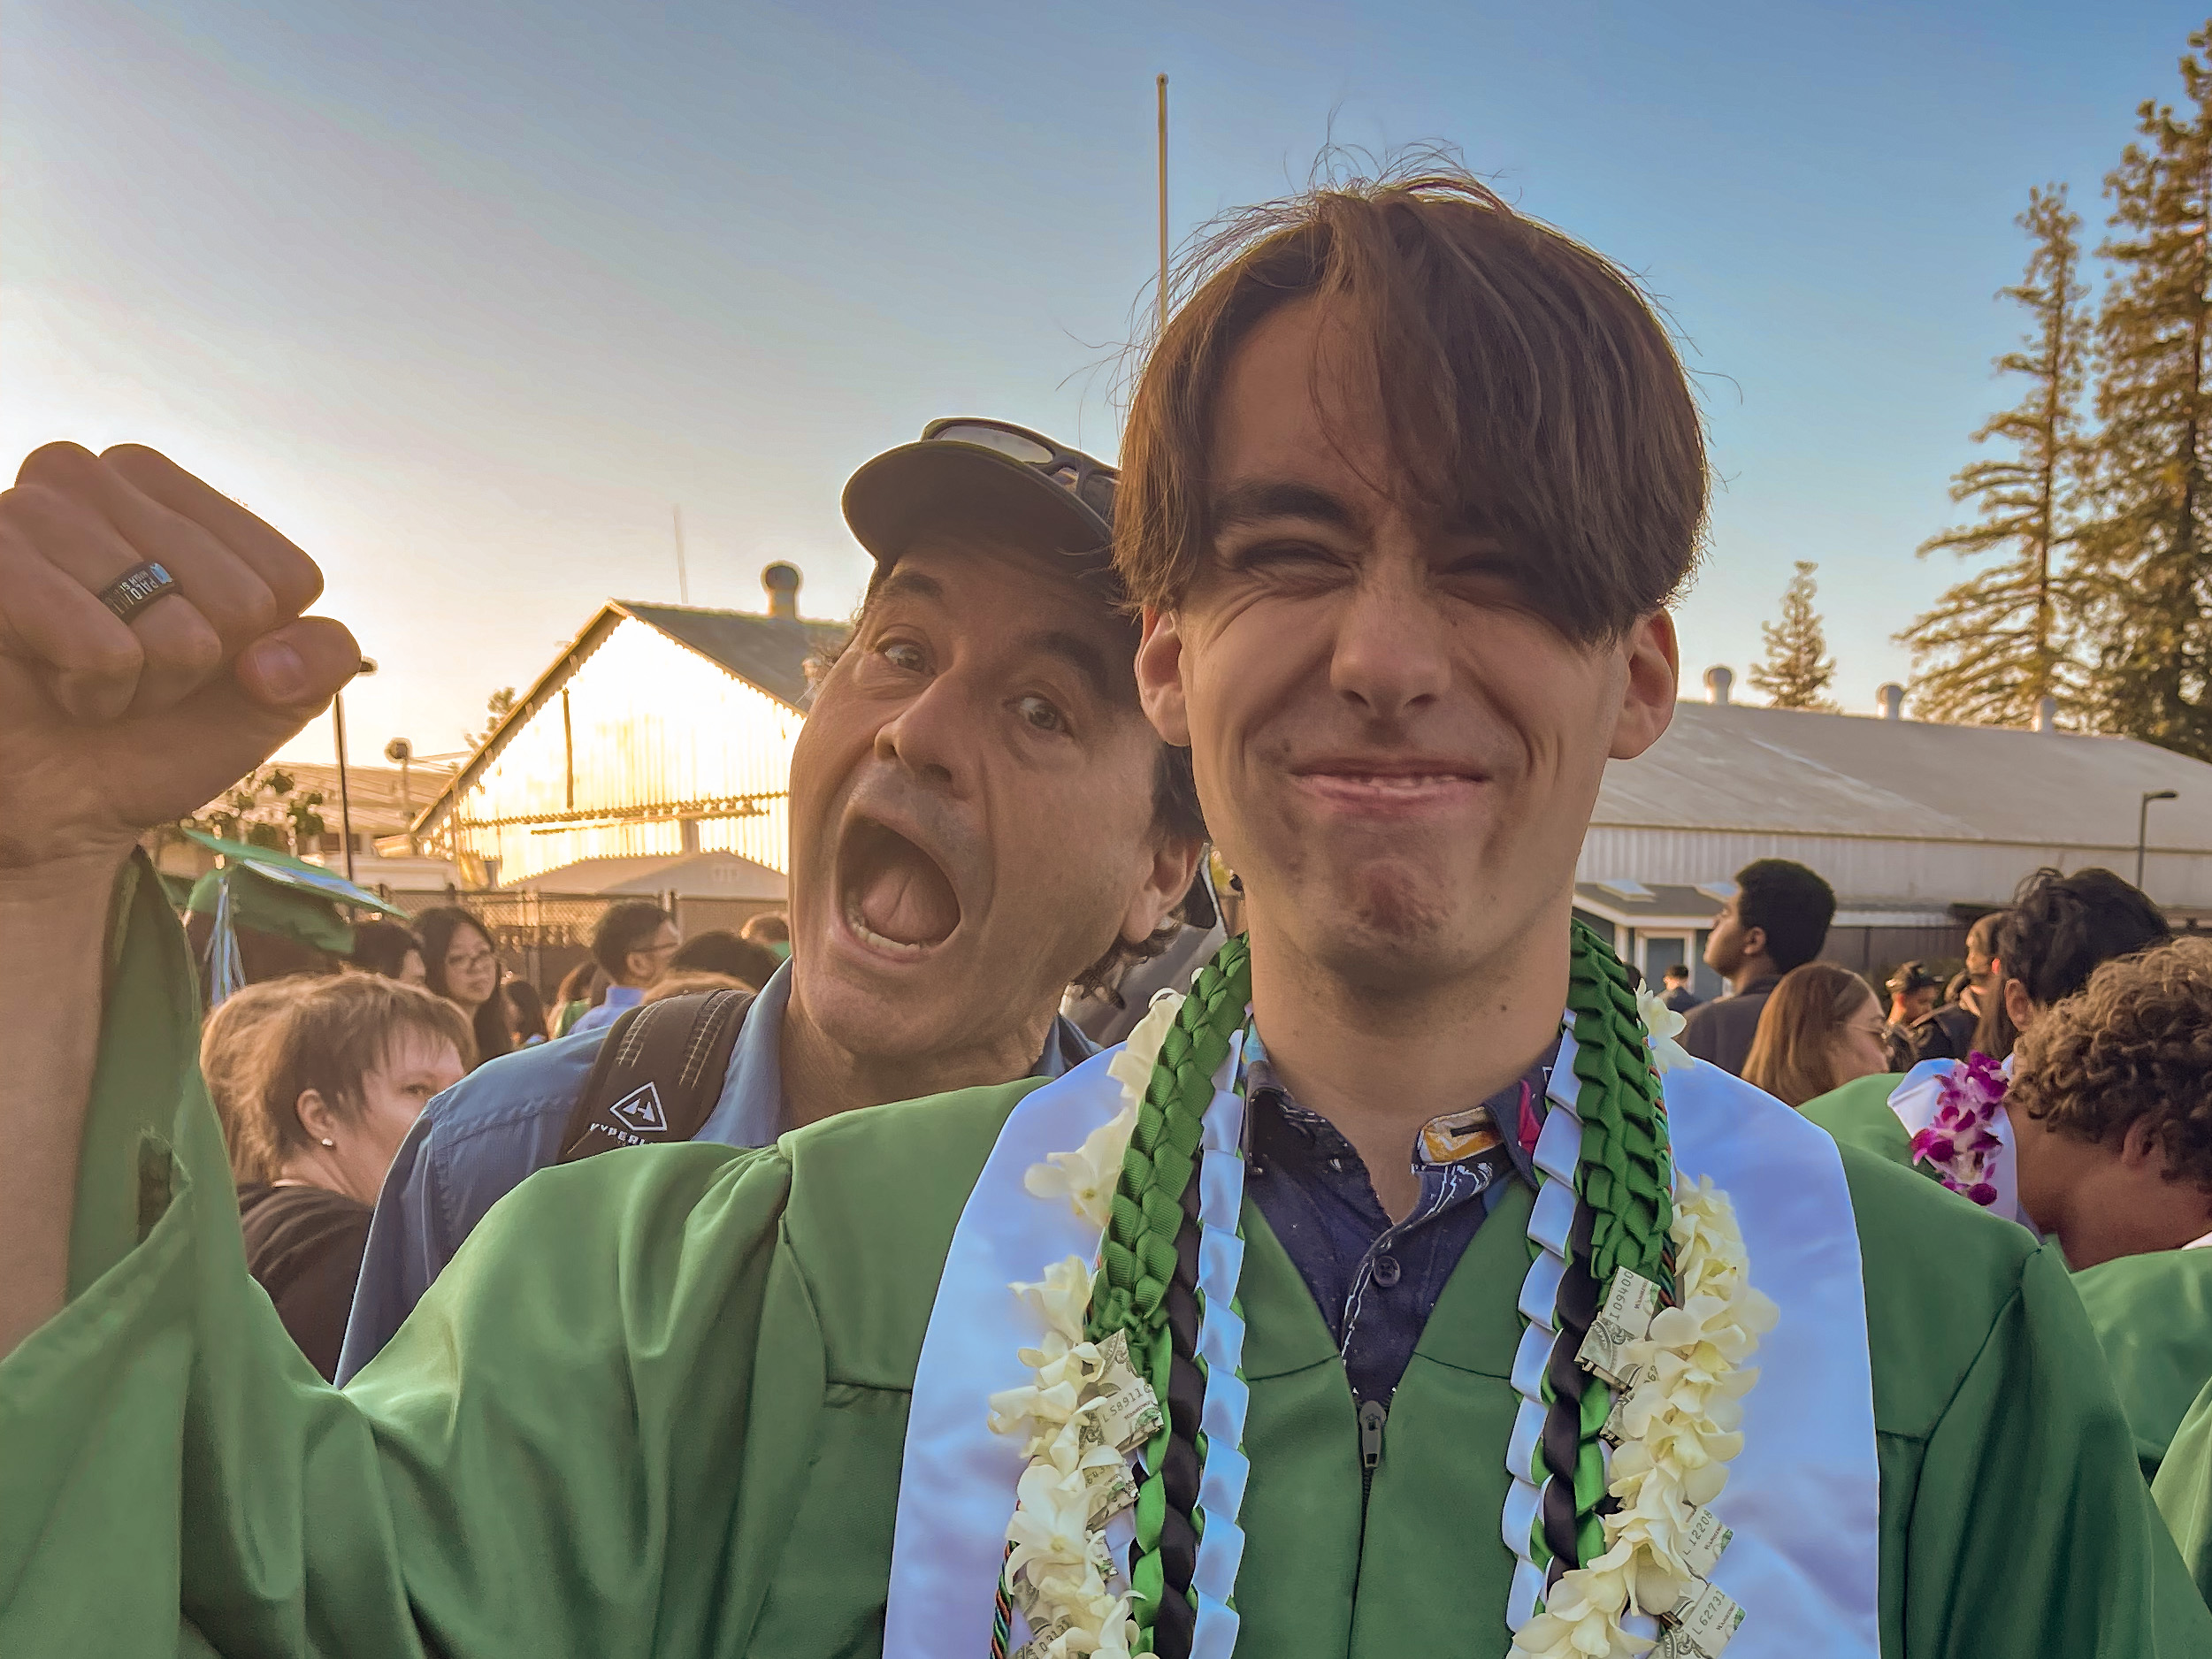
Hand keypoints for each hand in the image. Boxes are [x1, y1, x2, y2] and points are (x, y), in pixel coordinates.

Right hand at [0, 443, 361, 878]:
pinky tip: (48, 681)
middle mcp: (94, 476)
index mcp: (169, 489)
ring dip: (140, 685)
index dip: (251, 644)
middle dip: (194, 667)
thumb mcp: (266, 696)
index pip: (288, 576)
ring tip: (82, 675)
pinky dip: (92, 693)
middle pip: (242, 602)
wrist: (52, 801)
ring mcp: (31, 509)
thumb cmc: (152, 732)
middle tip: (127, 670)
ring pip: (176, 632)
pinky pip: (104, 651)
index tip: (186, 654)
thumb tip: (276, 661)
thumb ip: (321, 658)